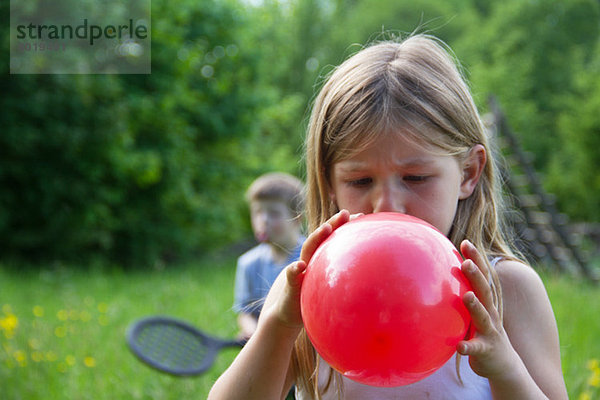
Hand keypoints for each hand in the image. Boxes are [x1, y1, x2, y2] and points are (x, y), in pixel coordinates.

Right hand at [259, 210, 361, 331]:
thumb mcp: (331, 289)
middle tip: (346, 213)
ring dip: (316, 237)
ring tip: (326, 228)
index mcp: (320, 259)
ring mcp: (299, 270)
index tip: (361, 216)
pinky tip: (300, 266)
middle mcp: (310, 260)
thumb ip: (346, 280)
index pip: (333, 238)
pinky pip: (291, 275)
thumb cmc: (313, 299)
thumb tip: (376, 281)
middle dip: (333, 223)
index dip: (345, 226)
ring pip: (307, 250)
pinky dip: (295, 269)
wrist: (288, 313)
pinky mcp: (291, 284)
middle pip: (321, 237)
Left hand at [457, 240, 519, 378]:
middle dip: (476, 275)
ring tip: (466, 295)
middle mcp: (491, 314)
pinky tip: (459, 346)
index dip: (476, 259)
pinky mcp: (485, 351)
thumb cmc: (482, 332)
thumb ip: (463, 294)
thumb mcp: (475, 311)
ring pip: (483, 317)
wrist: (503, 365)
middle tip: (466, 261)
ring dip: (475, 306)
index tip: (465, 242)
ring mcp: (489, 332)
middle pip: (485, 291)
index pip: (483, 277)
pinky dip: (468, 347)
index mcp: (487, 302)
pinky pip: (476, 349)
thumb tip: (441, 274)